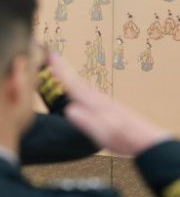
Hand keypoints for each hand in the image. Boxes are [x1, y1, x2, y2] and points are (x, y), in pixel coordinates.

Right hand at [47, 53, 167, 154]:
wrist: (146, 141)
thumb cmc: (126, 137)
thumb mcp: (104, 132)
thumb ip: (87, 121)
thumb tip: (69, 109)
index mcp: (94, 103)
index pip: (73, 84)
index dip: (60, 70)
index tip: (50, 56)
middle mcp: (97, 98)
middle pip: (75, 80)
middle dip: (62, 69)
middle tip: (49, 57)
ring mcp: (101, 102)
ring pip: (80, 86)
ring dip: (68, 77)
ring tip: (57, 69)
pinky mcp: (104, 107)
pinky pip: (84, 92)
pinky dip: (76, 86)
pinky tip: (75, 90)